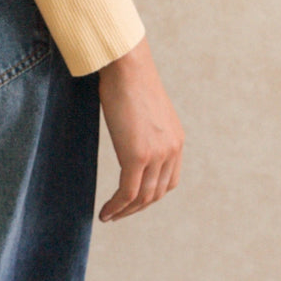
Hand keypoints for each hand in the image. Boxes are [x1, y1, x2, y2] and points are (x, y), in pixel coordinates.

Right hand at [95, 34, 182, 222]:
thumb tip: (129, 133)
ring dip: (125, 211)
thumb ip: (143, 128)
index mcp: (176, 139)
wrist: (126, 64)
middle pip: (157, 193)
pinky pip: (128, 192)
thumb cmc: (127, 78)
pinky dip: (116, 206)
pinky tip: (105, 212)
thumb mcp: (143, 108)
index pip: (168, 180)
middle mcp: (171, 150)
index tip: (133, 200)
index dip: (151, 195)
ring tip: (109, 216)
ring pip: (142, 197)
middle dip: (137, 208)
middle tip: (118, 213)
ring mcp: (156, 154)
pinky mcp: (137, 155)